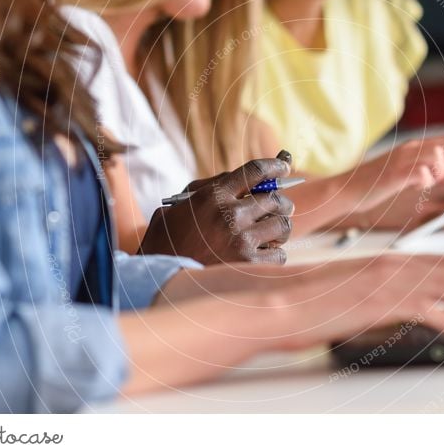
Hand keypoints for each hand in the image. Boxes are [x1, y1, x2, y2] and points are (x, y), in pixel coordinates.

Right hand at [138, 158, 293, 264]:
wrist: (159, 279)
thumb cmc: (166, 240)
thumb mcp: (178, 206)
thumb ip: (208, 188)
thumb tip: (238, 178)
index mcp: (213, 196)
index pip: (255, 171)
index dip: (275, 166)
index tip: (284, 167)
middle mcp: (230, 214)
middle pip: (275, 199)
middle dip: (280, 203)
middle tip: (278, 209)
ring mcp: (241, 240)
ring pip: (282, 225)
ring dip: (279, 229)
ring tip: (269, 234)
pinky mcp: (248, 264)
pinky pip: (279, 254)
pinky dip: (275, 255)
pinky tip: (262, 256)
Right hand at [267, 254, 443, 347]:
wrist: (285, 301)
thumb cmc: (312, 297)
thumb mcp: (354, 289)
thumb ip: (384, 292)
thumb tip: (409, 307)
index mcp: (386, 259)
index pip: (438, 262)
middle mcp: (392, 264)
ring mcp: (388, 280)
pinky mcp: (382, 300)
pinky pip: (431, 308)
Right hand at [349, 135, 443, 213]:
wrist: (346, 189)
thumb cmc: (373, 185)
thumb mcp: (402, 171)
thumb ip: (423, 167)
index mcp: (413, 147)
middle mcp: (410, 148)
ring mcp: (402, 159)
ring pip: (439, 157)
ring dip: (441, 175)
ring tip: (425, 185)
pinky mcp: (396, 173)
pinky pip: (424, 173)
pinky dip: (425, 183)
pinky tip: (413, 187)